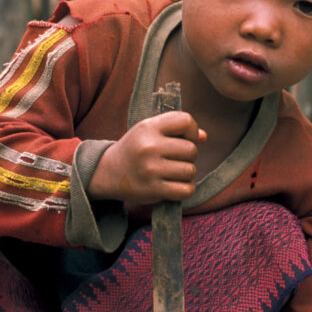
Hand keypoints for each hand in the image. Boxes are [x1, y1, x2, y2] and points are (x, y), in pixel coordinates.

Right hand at [88, 111, 206, 205]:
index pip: (186, 121)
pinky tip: (175, 186)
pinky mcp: (153, 189)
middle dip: (189, 156)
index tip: (185, 138)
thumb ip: (176, 130)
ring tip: (173, 172)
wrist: (108, 173)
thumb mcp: (149, 132)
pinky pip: (186, 190)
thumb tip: (204, 137)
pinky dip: (185, 189)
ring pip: (190, 170)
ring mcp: (151, 169)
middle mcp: (149, 146)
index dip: (192, 130)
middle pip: (191, 149)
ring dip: (187, 173)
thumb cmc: (135, 149)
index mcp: (148, 127)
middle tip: (175, 159)